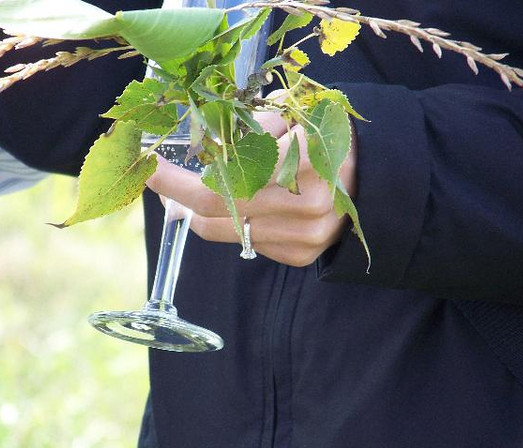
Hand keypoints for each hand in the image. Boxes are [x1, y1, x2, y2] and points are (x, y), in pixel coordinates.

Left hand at [146, 108, 356, 266]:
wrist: (375, 179)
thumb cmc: (327, 138)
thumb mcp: (293, 116)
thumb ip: (249, 131)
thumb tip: (199, 151)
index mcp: (306, 161)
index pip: (220, 180)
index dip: (176, 179)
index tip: (148, 167)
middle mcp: (305, 208)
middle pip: (216, 211)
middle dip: (179, 196)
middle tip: (162, 179)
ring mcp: (303, 238)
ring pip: (227, 230)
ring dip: (205, 211)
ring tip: (209, 187)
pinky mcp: (301, 256)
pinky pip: (248, 241)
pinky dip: (237, 222)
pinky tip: (250, 204)